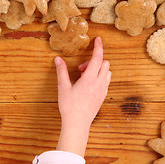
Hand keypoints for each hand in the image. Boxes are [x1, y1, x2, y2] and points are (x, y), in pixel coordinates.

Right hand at [54, 37, 110, 156]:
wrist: (78, 124)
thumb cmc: (69, 106)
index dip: (98, 47)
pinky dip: (100, 77)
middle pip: (105, 63)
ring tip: (84, 77)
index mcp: (89, 79)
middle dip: (95, 60)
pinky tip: (88, 84)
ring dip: (98, 69)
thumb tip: (57, 59)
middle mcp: (99, 83)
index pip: (98, 58)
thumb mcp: (63, 87)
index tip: (98, 39)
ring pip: (107, 72)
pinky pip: (106, 81)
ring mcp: (103, 90)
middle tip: (81, 68)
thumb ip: (61, 71)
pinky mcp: (103, 96)